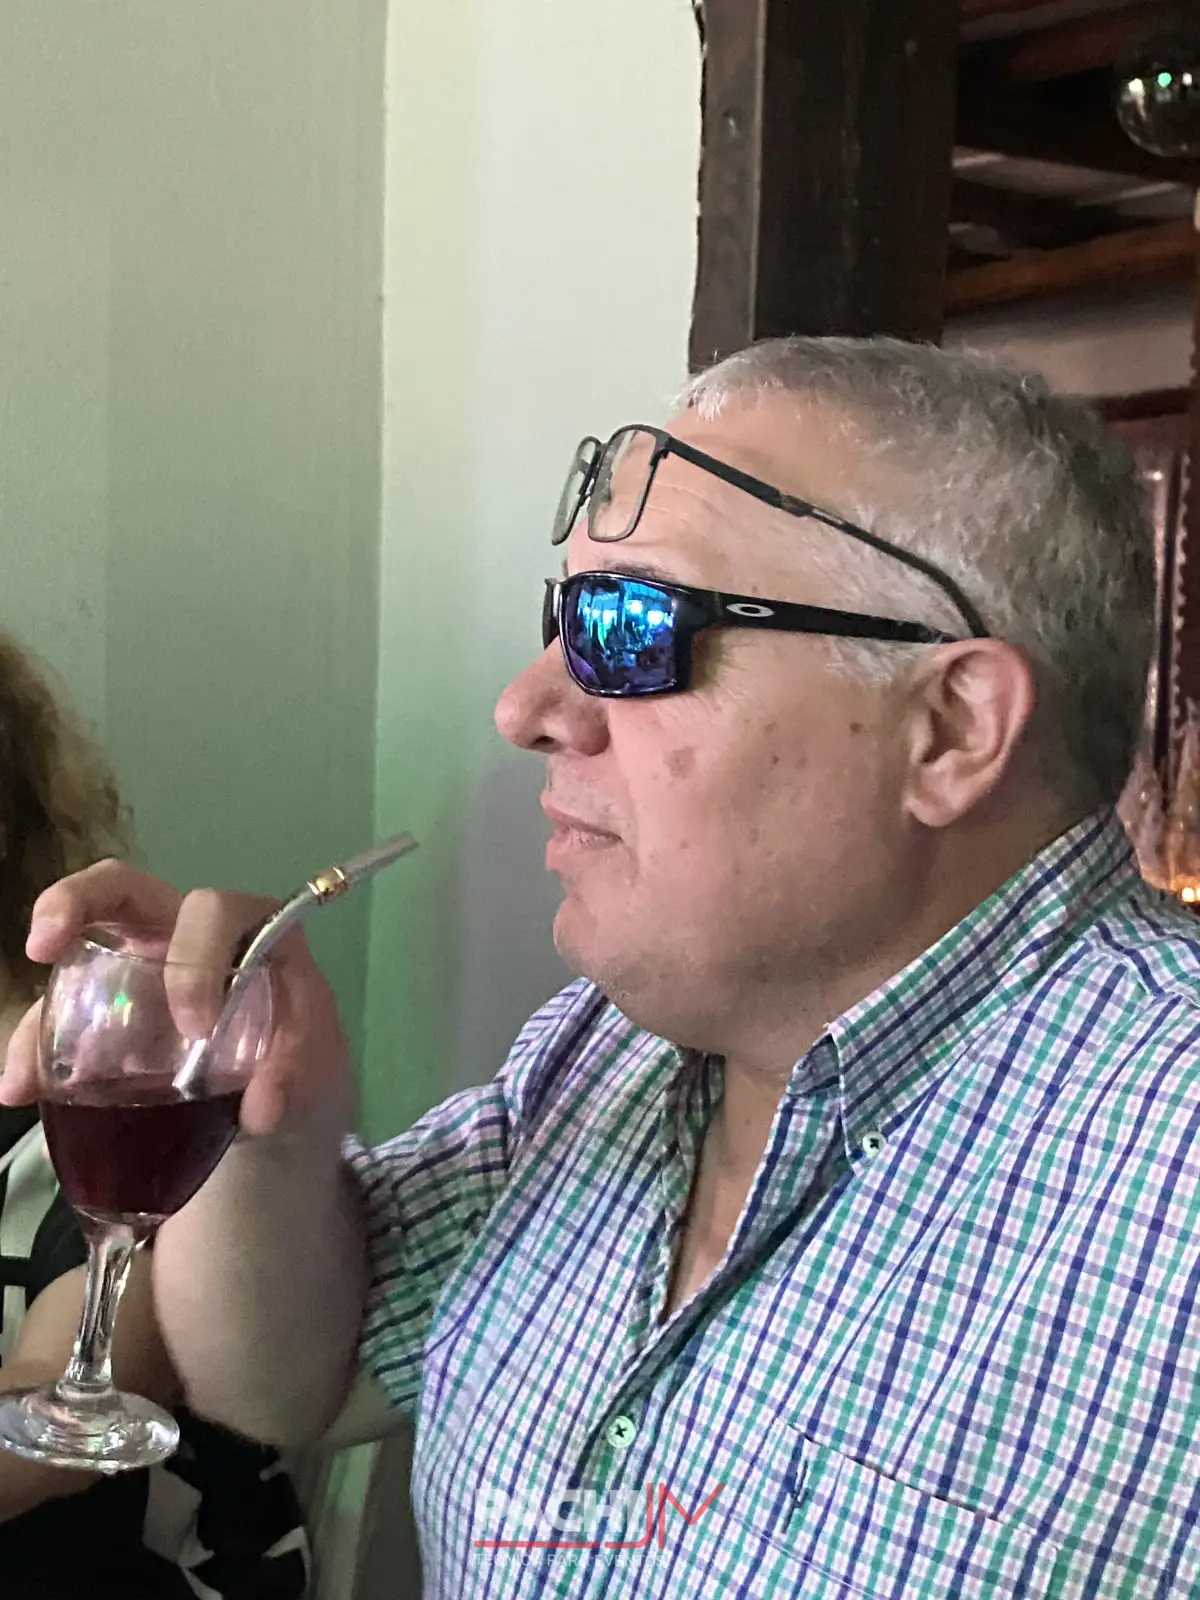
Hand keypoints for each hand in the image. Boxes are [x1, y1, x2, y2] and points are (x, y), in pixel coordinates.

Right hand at [0, 859, 352, 1136]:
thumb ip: (297, 1075)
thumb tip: (261, 1107)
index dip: (198, 956)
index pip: (213, 910)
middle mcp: (179, 935)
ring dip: (43, 1003)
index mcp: (242, 929)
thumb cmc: (299, 1054)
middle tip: (43, 946)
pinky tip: (21, 1091)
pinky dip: (35, 1052)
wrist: (278, 1099)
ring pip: (75, 955)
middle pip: (119, 889)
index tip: (197, 1025)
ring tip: (26, 1071)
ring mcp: (133, 969)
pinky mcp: (103, 1015)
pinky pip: (60, 1019)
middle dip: (73, 902)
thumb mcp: (315, 1062)